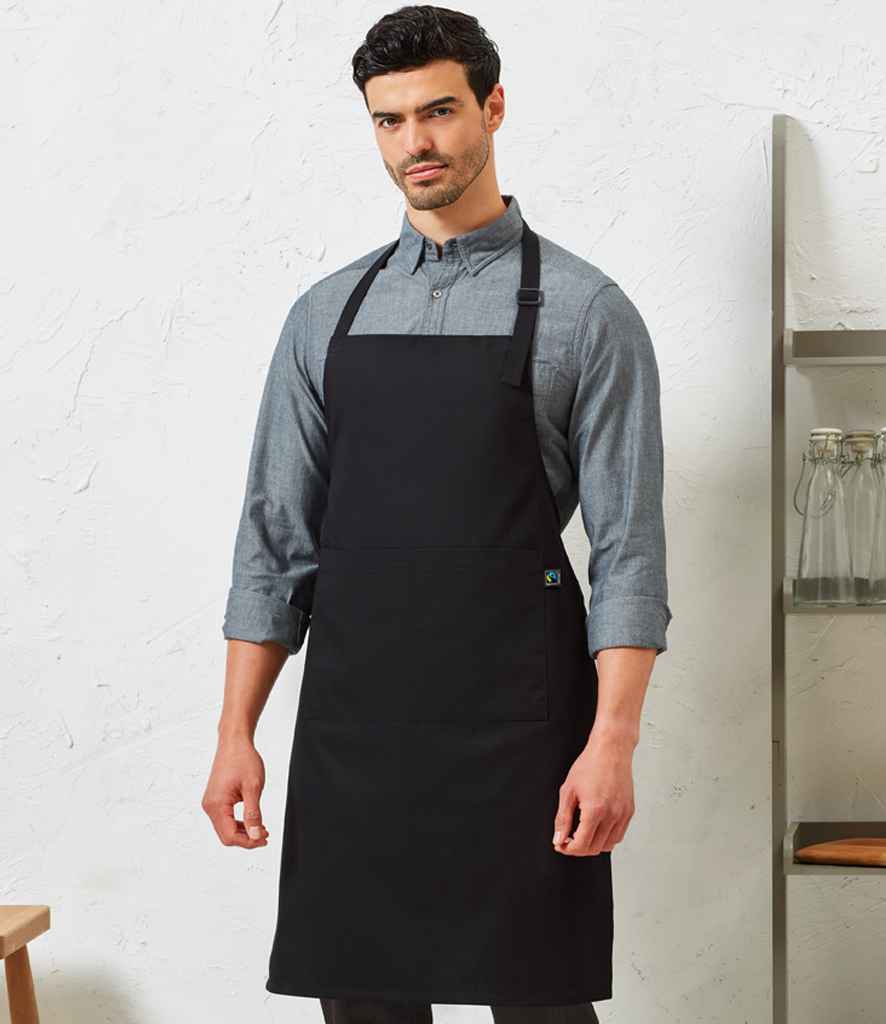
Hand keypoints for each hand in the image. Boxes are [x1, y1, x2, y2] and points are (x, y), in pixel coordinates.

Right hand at [202, 735, 269, 848]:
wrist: (234, 742)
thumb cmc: (243, 759)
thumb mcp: (253, 787)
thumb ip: (253, 814)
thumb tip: (255, 836)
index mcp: (216, 804)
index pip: (230, 836)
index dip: (249, 841)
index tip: (264, 838)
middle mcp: (209, 806)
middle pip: (226, 835)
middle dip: (246, 838)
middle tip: (265, 835)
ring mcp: (211, 803)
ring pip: (226, 828)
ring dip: (244, 832)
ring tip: (261, 829)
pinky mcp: (215, 799)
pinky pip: (225, 819)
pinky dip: (239, 823)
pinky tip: (252, 821)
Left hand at [551, 730, 634, 855]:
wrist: (611, 750)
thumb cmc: (590, 765)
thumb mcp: (568, 791)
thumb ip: (562, 818)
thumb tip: (559, 839)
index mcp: (595, 810)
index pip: (581, 845)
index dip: (568, 849)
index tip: (561, 844)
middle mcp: (612, 815)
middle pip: (594, 848)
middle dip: (578, 848)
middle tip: (568, 839)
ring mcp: (623, 814)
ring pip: (608, 845)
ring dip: (593, 845)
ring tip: (582, 833)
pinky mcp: (629, 811)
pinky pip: (619, 835)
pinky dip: (607, 838)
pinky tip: (597, 828)